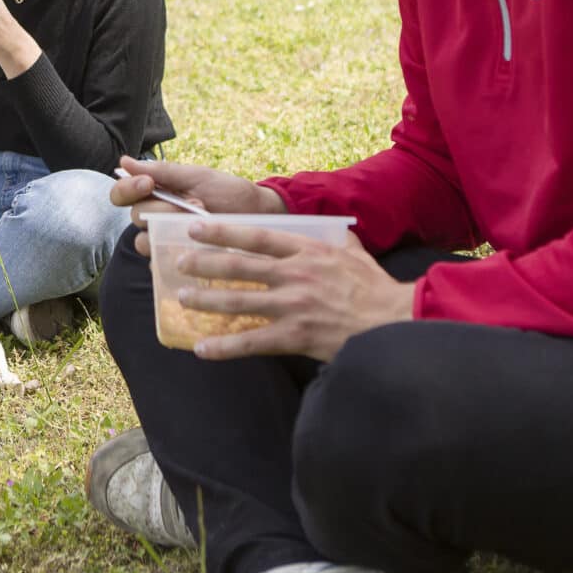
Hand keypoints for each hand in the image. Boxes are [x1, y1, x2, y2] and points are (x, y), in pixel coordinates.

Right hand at [112, 157, 284, 255]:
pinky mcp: (177, 262)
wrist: (259, 216)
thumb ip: (162, 171)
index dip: (127, 188)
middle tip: (195, 204)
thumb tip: (125, 161)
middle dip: (161, 208)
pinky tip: (194, 247)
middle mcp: (155, 217)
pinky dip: (173, 255)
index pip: (122, 193)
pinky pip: (160, 264)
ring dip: (168, 231)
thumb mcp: (198, 176)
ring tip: (199, 225)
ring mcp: (164, 241)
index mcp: (156, 193)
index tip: (148, 184)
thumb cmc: (229, 192)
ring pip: (143, 242)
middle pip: (134, 216)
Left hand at [175, 223, 411, 361]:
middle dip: (205, 263)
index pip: (256, 236)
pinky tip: (201, 348)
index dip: (222, 231)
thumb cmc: (373, 287)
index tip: (195, 228)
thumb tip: (324, 224)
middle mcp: (296, 274)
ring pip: (239, 301)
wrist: (394, 321)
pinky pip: (252, 342)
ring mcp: (294, 306)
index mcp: (307, 250)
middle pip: (239, 266)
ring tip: (183, 298)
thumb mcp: (352, 250)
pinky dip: (224, 346)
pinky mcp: (296, 336)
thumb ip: (332, 236)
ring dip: (207, 300)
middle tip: (179, 262)